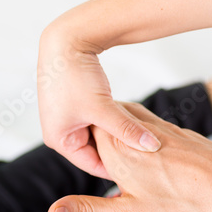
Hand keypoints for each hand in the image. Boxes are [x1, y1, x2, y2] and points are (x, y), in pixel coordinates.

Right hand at [37, 27, 160, 178]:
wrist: (66, 39)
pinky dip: (113, 121)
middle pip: (97, 151)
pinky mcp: (77, 106)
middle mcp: (61, 133)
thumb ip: (127, 130)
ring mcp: (68, 119)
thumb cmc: (75, 74)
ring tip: (141, 139)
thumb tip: (152, 146)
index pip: (93, 165)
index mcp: (59, 140)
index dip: (118, 168)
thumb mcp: (102, 108)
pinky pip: (99, 121)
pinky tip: (132, 121)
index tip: (144, 172)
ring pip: (100, 135)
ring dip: (118, 134)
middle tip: (146, 156)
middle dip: (119, 151)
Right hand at [46, 102, 211, 211]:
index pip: (91, 133)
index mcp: (119, 152)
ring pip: (135, 122)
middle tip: (102, 156)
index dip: (85, 141)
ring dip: (126, 133)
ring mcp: (166, 130)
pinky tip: (154, 153)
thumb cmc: (183, 208)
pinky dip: (148, 136)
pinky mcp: (185, 134)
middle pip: (112, 123)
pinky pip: (157, 128)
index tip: (84, 150)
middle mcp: (141, 134)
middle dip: (104, 134)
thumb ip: (87, 210)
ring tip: (122, 154)